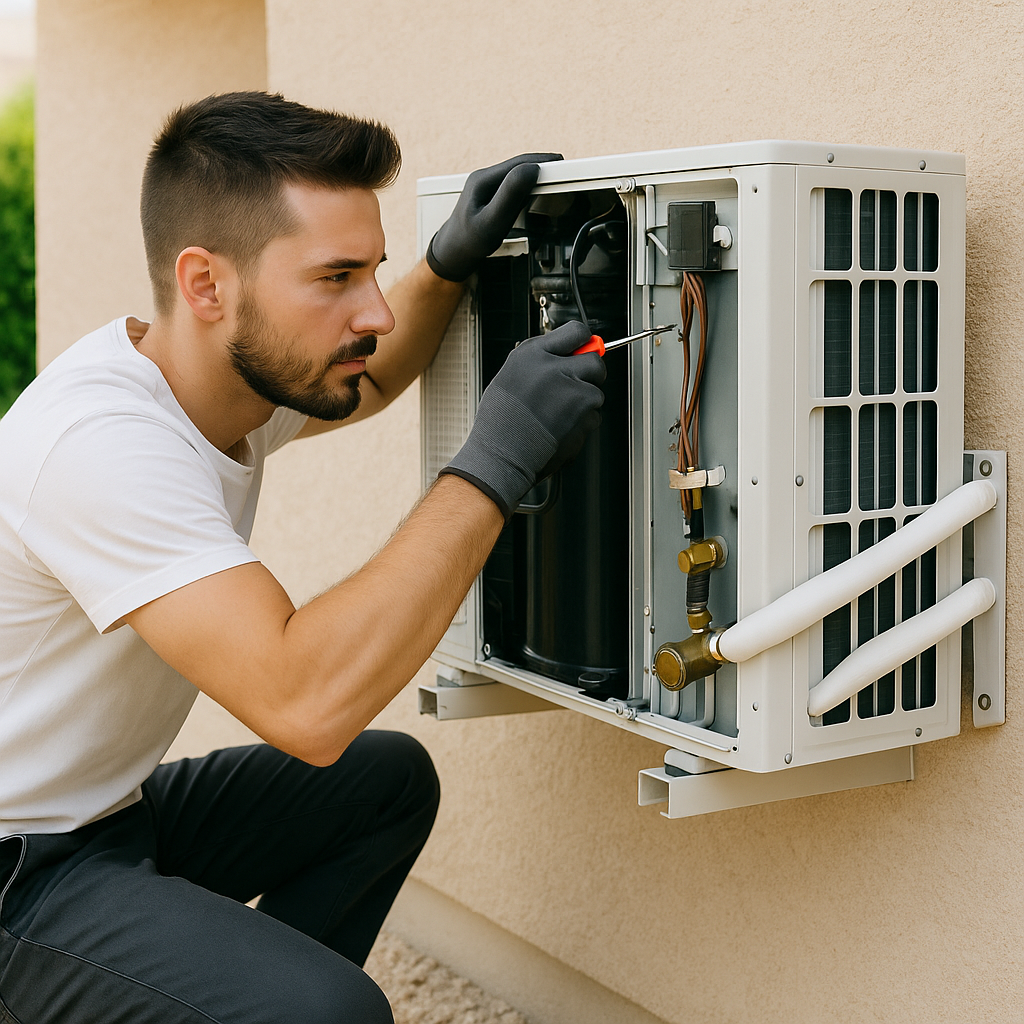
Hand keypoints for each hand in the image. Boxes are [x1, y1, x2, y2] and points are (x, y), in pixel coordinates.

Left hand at [426, 152, 561, 282]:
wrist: (454, 253)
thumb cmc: (470, 242)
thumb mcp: (492, 222)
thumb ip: (511, 196)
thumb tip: (531, 170)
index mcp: (483, 179)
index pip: (520, 163)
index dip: (545, 164)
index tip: (565, 167)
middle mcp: (485, 177)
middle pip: (522, 165)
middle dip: (545, 168)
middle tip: (568, 175)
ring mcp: (488, 185)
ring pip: (520, 173)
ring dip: (539, 176)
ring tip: (558, 182)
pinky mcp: (493, 194)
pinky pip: (516, 184)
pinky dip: (531, 186)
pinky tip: (540, 192)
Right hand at [439, 321, 605, 520]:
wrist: (502, 454)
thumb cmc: (500, 420)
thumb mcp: (511, 375)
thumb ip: (541, 360)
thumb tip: (568, 353)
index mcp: (535, 354)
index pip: (576, 331)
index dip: (583, 341)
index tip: (584, 348)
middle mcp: (557, 369)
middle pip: (595, 361)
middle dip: (590, 372)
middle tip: (576, 384)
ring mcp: (574, 394)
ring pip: (595, 393)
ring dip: (583, 403)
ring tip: (555, 415)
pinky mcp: (585, 417)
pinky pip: (593, 417)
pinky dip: (581, 424)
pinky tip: (559, 428)